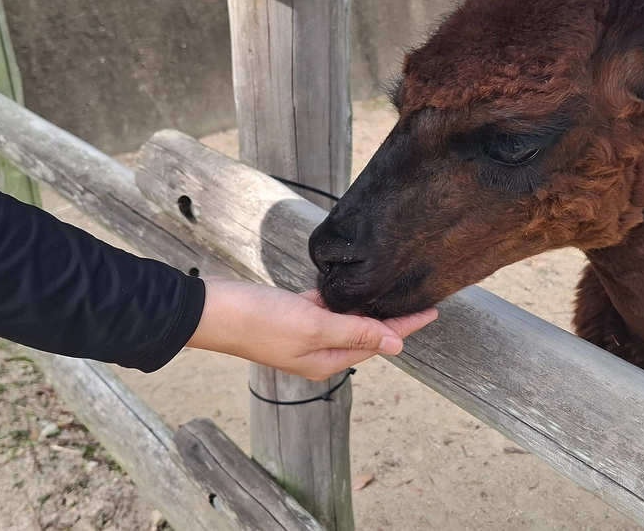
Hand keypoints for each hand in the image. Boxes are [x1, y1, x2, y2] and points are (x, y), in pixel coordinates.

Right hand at [185, 277, 437, 380]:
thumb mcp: (313, 326)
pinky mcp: (289, 314)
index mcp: (326, 360)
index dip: (405, 326)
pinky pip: (324, 307)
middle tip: (421, 298)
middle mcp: (318, 350)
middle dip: (392, 318)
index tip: (433, 311)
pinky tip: (352, 283)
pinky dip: (341, 297)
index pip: (377, 341)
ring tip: (395, 290)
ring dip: (369, 306)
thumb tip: (395, 344)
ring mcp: (303, 333)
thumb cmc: (259, 320)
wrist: (210, 310)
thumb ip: (355, 332)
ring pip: (346, 319)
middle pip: (365, 332)